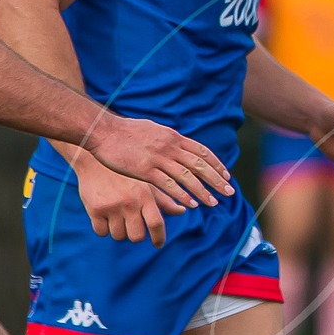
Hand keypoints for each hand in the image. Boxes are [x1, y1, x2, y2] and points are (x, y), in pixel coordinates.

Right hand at [73, 160, 177, 247]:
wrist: (93, 162)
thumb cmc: (124, 176)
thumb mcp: (145, 185)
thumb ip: (163, 200)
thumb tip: (182, 211)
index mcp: (145, 195)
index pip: (156, 224)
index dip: (159, 238)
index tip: (158, 244)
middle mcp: (130, 202)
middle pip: (137, 236)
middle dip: (135, 235)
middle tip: (131, 226)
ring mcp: (112, 206)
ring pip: (119, 236)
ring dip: (118, 231)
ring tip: (116, 217)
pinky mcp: (95, 210)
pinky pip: (101, 232)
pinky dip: (103, 229)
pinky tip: (104, 217)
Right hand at [83, 114, 233, 211]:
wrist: (103, 131)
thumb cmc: (126, 131)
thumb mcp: (154, 129)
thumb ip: (168, 138)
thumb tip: (180, 142)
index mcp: (173, 137)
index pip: (202, 151)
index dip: (216, 165)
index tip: (227, 176)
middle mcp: (170, 146)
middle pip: (200, 165)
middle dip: (217, 180)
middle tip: (229, 193)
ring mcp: (158, 158)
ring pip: (187, 177)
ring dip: (203, 191)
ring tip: (213, 203)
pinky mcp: (145, 169)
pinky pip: (169, 185)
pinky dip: (182, 195)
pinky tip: (191, 204)